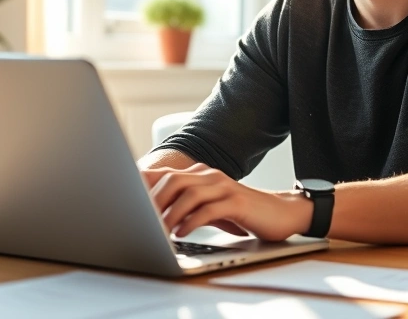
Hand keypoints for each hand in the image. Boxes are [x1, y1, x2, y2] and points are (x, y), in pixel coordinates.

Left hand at [141, 164, 312, 241]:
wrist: (281, 213)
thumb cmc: (243, 212)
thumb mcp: (211, 206)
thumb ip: (188, 205)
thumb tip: (157, 215)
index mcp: (202, 175)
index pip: (167, 175)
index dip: (145, 186)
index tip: (126, 200)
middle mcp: (211, 176)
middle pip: (174, 181)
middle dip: (154, 201)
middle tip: (141, 220)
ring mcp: (224, 187)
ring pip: (189, 194)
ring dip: (171, 214)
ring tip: (160, 231)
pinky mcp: (237, 202)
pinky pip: (209, 209)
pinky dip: (192, 221)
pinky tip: (183, 233)